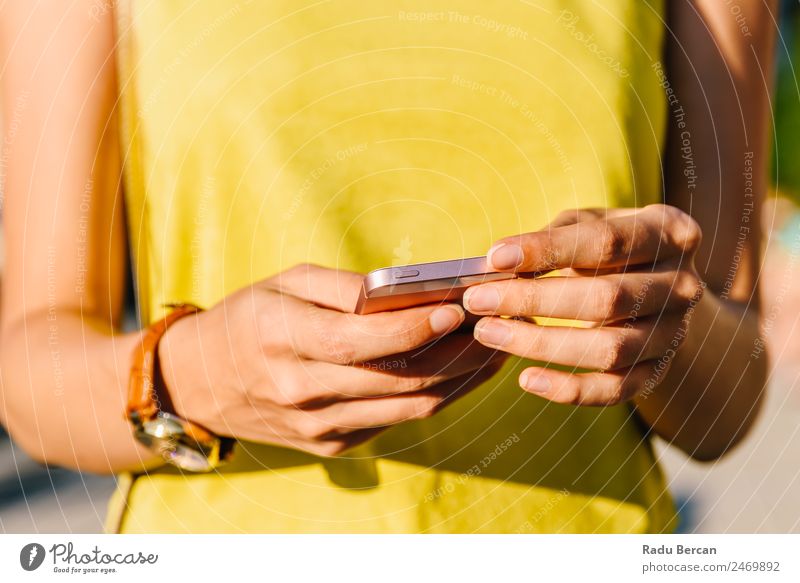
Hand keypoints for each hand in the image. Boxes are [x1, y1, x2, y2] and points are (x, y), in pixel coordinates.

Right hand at [158, 264, 505, 456]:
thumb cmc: (246, 320)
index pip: (364, 341)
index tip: (459, 307)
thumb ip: (344, 287)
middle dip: (458, 353)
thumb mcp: (284, 283)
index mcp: (286, 339)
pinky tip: (458, 374)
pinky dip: (432, 397)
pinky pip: (394, 421)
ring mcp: (319, 426)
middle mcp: (303, 390)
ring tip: (492, 350)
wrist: (200, 383)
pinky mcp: (330, 445)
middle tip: (496, 326)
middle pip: (399, 378)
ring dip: (459, 381)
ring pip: (408, 406)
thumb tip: (407, 292)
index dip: (418, 326)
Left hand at [463, 204, 704, 405]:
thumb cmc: (607, 248)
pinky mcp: (656, 372)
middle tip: (478, 300)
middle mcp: (682, 285)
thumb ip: (551, 238)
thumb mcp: (587, 225)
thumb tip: (498, 263)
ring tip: (489, 334)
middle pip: (607, 298)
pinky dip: (569, 390)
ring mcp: (673, 333)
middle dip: (534, 300)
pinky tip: (526, 379)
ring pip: (609, 349)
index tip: (495, 257)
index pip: (605, 241)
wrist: (654, 290)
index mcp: (669, 233)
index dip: (546, 249)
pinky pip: (614, 390)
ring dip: (542, 344)